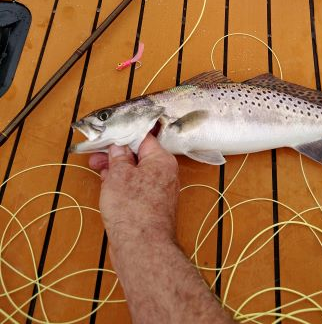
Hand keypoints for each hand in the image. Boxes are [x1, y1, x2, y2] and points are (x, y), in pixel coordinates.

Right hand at [89, 134, 178, 248]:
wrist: (141, 248)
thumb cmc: (131, 208)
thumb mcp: (118, 175)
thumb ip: (118, 157)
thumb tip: (118, 147)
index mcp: (162, 160)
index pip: (144, 138)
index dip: (124, 134)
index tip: (108, 134)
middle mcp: (164, 173)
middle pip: (139, 155)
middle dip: (116, 154)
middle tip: (96, 154)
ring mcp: (158, 191)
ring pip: (135, 172)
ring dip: (116, 168)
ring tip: (96, 166)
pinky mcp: (150, 206)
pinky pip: (135, 187)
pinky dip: (121, 184)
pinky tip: (106, 183)